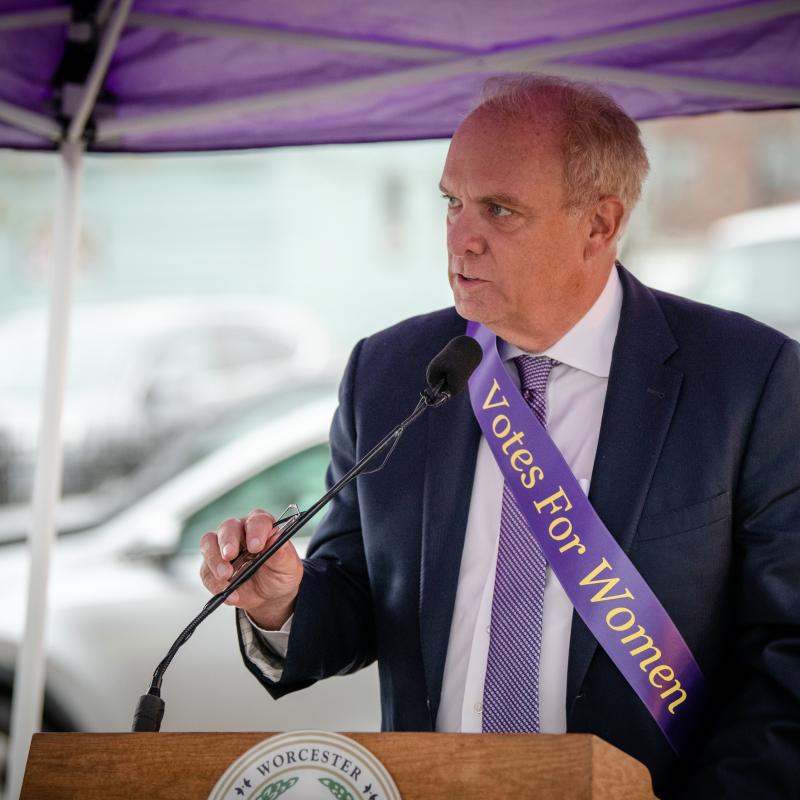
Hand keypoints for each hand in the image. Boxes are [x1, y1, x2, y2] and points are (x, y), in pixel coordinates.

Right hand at [199, 508, 302, 629]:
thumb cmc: (280, 573)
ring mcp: (222, 547)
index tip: (256, 546)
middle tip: (230, 557)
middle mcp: (240, 531)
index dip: (255, 531)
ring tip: (226, 577)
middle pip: (228, 527)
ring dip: (215, 560)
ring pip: (209, 543)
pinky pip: (206, 570)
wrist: (269, 595)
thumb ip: (282, 552)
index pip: (257, 520)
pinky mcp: (211, 565)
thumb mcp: (288, 566)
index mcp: (261, 526)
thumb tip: (276, 537)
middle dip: (228, 542)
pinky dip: (216, 584)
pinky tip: (231, 594)